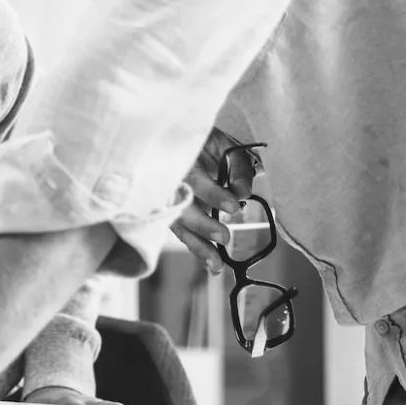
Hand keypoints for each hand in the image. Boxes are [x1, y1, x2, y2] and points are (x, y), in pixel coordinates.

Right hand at [169, 128, 259, 274]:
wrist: (172, 139)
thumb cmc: (202, 142)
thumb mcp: (223, 145)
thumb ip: (237, 168)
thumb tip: (243, 193)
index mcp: (178, 159)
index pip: (194, 180)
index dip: (213, 194)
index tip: (233, 207)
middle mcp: (165, 181)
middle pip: (179, 208)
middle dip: (202, 225)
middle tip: (224, 237)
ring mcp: (163, 197)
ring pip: (176, 224)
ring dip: (196, 246)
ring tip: (216, 265)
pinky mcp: (166, 210)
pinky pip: (179, 230)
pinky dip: (194, 246)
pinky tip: (209, 262)